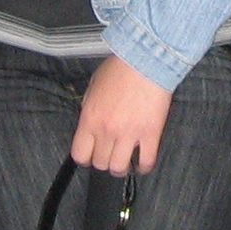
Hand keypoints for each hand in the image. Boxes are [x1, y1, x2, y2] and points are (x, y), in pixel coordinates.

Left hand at [70, 54, 171, 172]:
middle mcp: (107, 130)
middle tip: (109, 156)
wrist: (146, 61)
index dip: (85, 158)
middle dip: (103, 162)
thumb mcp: (93, 86)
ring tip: (125, 163)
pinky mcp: (150, 134)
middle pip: (100, 163)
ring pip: (120, 168)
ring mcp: (129, 134)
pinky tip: (142, 164)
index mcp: (90, 119)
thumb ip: (89, 108)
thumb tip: (90, 123)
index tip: (90, 156)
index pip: (80, 154)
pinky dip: (143, 167)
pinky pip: (146, 161)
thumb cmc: (120, 69)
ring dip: (121, 169)